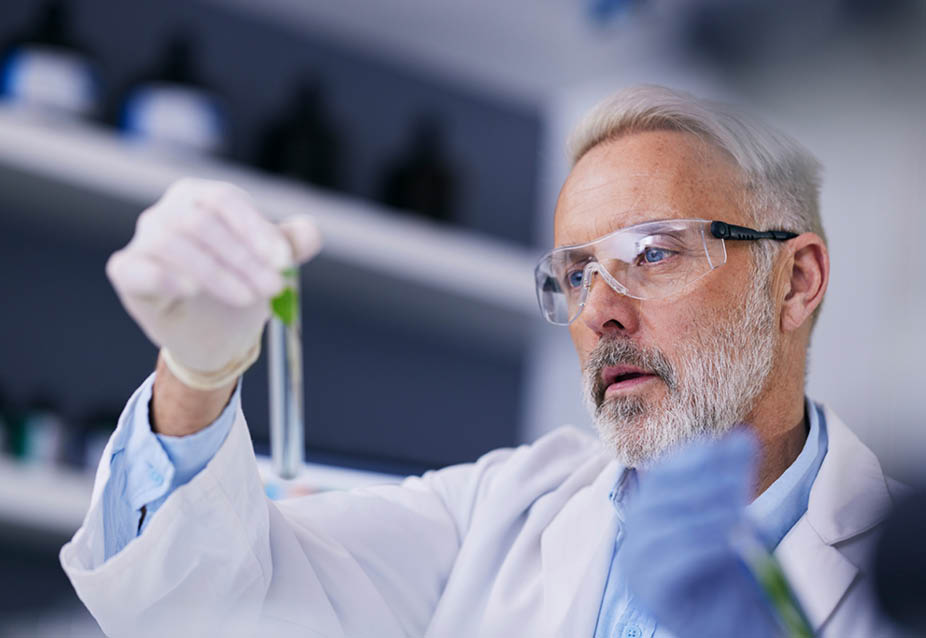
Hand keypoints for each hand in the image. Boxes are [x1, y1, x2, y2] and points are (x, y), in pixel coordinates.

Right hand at [107, 178, 321, 387]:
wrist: (211, 334)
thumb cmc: (237, 285)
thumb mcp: (268, 265)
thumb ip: (290, 245)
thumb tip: (311, 234)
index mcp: (202, 196)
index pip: (226, 200)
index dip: (257, 230)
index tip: (285, 261)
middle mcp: (168, 212)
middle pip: (203, 222)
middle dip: (244, 258)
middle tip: (275, 287)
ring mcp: (144, 241)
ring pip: (173, 245)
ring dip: (217, 274)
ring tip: (248, 297)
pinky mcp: (126, 273)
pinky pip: (134, 269)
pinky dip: (162, 277)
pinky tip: (190, 291)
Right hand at [620, 430, 780, 637]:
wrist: (738, 625)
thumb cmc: (730, 572)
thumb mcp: (732, 517)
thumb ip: (730, 480)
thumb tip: (743, 436)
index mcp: (646, 514)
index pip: (661, 474)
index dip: (694, 456)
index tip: (731, 445)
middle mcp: (635, 538)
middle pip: (659, 496)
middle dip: (703, 479)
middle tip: (741, 472)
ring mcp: (637, 567)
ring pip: (664, 526)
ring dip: (706, 511)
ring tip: (741, 506)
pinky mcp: (651, 593)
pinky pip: (671, 562)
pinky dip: (702, 545)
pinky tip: (730, 539)